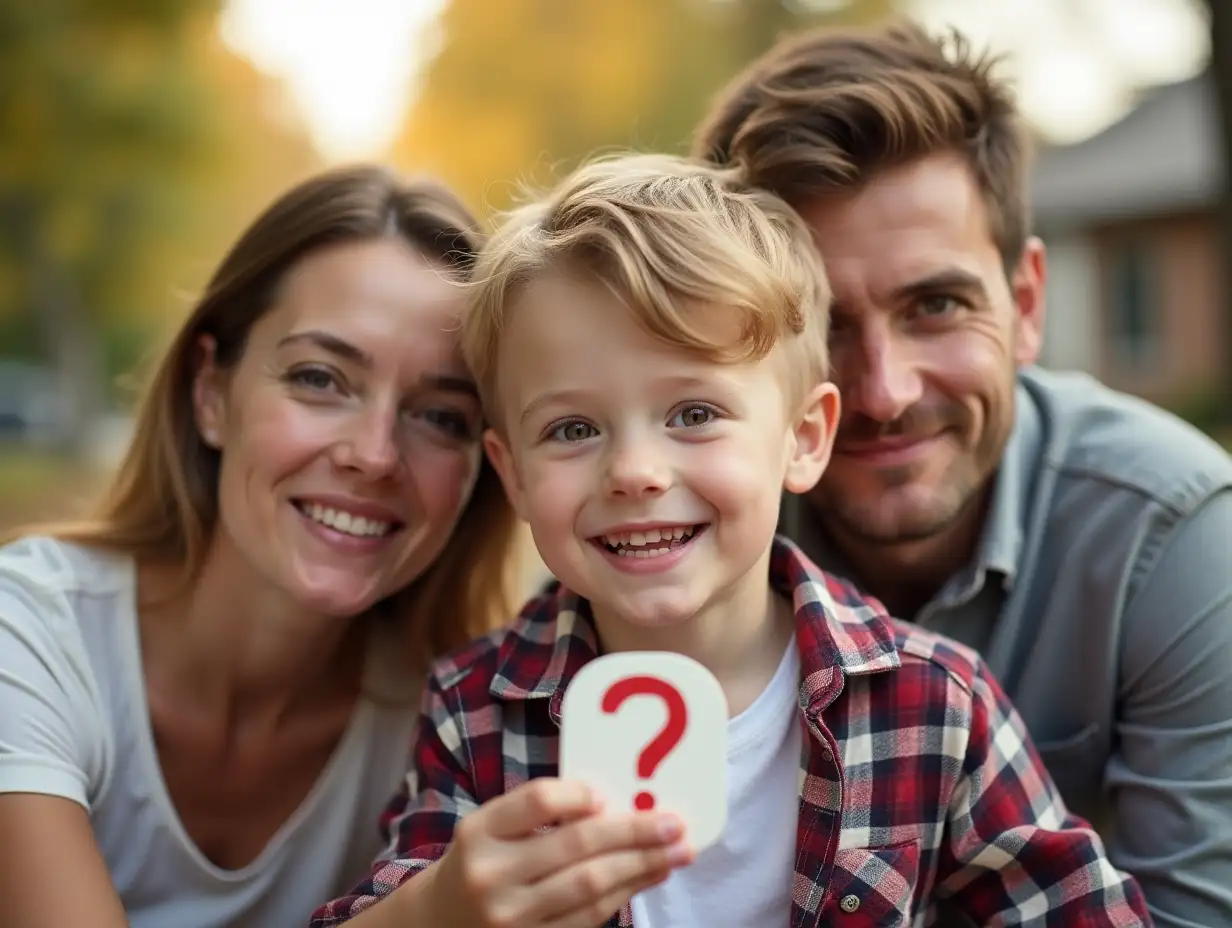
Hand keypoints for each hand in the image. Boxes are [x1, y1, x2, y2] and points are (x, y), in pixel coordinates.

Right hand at [424, 778, 692, 927]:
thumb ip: (540, 811)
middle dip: (633, 833)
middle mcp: (492, 874)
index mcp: (480, 831)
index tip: (610, 794)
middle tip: (674, 823)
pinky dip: (626, 893)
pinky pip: (589, 917)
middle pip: (575, 846)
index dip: (578, 795)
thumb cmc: (484, 859)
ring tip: (677, 851)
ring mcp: (511, 917)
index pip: (536, 801)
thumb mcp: (494, 826)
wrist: (442, 921)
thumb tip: (617, 802)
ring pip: (590, 885)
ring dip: (642, 866)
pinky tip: (650, 875)